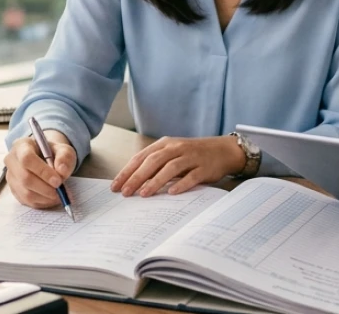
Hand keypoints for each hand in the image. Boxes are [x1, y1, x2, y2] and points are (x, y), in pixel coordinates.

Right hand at [4, 130, 76, 208]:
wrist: (45, 158)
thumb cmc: (53, 153)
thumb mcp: (63, 150)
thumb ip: (65, 157)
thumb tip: (62, 170)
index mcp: (22, 145)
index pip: (27, 159)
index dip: (42, 171)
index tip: (58, 181)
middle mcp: (11, 160)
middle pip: (25, 178)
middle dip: (45, 188)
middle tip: (60, 190)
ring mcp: (11, 176)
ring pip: (25, 192)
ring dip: (45, 197)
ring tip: (59, 195)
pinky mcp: (13, 190)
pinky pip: (26, 201)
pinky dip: (41, 202)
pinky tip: (51, 198)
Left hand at [111, 136, 245, 196]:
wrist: (223, 150)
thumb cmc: (192, 155)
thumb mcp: (172, 154)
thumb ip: (155, 164)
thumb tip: (132, 181)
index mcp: (165, 144)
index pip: (141, 157)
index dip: (127, 171)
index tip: (115, 186)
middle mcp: (176, 148)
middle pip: (153, 161)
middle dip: (137, 177)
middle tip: (125, 192)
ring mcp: (191, 157)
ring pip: (170, 168)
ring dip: (156, 181)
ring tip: (144, 194)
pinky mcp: (204, 168)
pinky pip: (192, 176)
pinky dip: (181, 184)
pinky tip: (172, 193)